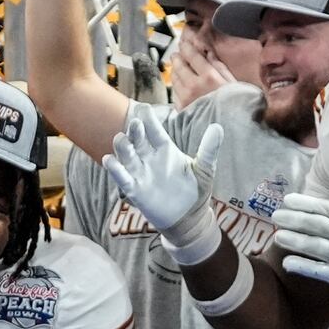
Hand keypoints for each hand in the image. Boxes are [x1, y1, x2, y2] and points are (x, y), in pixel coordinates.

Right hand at [103, 113, 222, 255]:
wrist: (190, 220)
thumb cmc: (196, 191)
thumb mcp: (204, 168)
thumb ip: (209, 148)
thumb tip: (218, 127)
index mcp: (165, 149)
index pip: (154, 130)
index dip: (148, 119)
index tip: (144, 108)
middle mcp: (150, 157)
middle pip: (137, 138)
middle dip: (134, 130)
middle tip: (136, 124)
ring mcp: (141, 172)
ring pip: (125, 154)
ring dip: (122, 146)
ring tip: (122, 139)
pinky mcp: (134, 189)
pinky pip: (121, 177)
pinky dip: (114, 168)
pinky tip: (110, 160)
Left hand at [170, 45, 234, 108]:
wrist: (230, 130)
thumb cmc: (236, 105)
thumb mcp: (232, 83)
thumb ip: (219, 66)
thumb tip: (208, 52)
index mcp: (209, 77)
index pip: (192, 56)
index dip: (186, 47)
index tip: (183, 43)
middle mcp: (194, 85)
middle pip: (179, 65)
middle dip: (177, 57)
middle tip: (177, 53)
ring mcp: (185, 97)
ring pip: (174, 78)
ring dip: (175, 70)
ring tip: (177, 66)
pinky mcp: (181, 108)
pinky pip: (175, 91)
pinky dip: (176, 84)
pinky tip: (179, 83)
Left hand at [274, 174, 328, 319]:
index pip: (327, 208)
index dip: (306, 203)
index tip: (287, 200)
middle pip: (319, 226)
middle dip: (295, 220)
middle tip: (275, 216)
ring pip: (319, 247)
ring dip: (296, 241)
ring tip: (277, 236)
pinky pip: (323, 272)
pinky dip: (305, 267)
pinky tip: (288, 263)